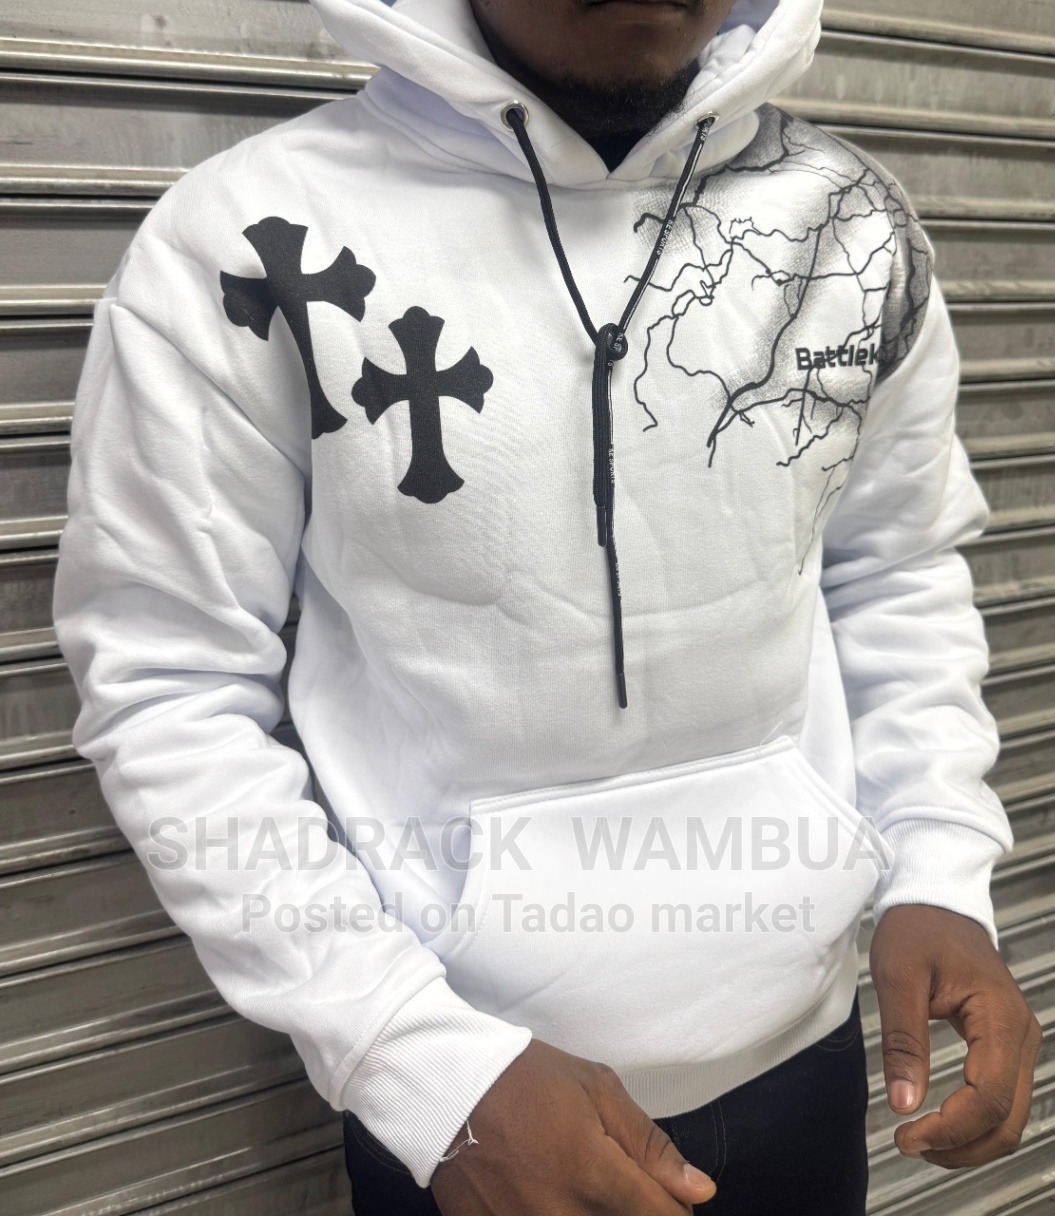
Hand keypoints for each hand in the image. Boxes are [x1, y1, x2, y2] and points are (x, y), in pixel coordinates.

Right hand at [430, 1039, 716, 1214]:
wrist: (445, 1084)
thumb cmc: (524, 1077)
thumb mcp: (595, 1088)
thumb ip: (650, 1145)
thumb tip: (700, 1192)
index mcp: (594, 1175)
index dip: (675, 1208)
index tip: (665, 1194)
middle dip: (633, 1210)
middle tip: (613, 1179)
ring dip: (594, 1211)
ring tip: (576, 1182)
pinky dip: (554, 1214)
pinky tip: (546, 1191)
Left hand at [870, 903, 1041, 1167]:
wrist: (934, 901)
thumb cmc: (917, 929)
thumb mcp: (898, 977)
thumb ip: (903, 1041)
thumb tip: (904, 1102)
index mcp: (999, 1017)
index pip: (989, 1097)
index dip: (951, 1129)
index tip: (908, 1136)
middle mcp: (1019, 1034)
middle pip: (1008, 1120)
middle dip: (960, 1145)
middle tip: (909, 1145)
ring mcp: (1017, 1041)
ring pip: (1010, 1117)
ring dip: (969, 1141)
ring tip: (920, 1141)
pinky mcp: (1005, 1044)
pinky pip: (1001, 1098)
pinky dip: (974, 1123)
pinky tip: (940, 1124)